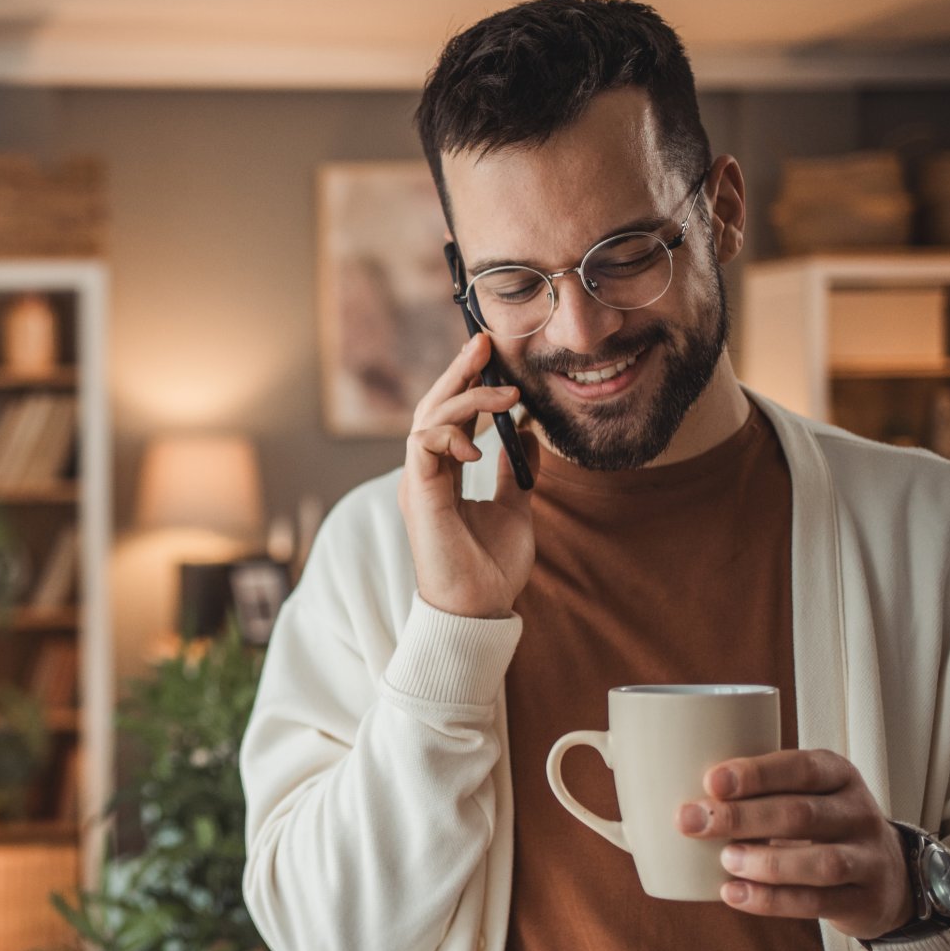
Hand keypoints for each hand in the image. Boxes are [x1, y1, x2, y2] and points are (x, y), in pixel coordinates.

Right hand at [397, 333, 537, 618]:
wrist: (479, 608)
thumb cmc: (491, 566)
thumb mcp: (516, 507)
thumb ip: (517, 472)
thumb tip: (530, 436)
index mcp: (443, 475)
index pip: (449, 417)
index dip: (467, 384)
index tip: (492, 357)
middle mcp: (426, 473)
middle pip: (433, 408)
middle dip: (458, 372)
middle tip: (484, 342)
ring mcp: (419, 482)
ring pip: (427, 419)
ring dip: (466, 399)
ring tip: (505, 395)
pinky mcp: (420, 493)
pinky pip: (422, 445)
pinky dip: (450, 434)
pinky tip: (481, 444)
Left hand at [677, 748, 913, 939]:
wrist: (887, 877)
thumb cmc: (818, 826)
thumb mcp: (800, 795)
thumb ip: (748, 792)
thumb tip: (653, 800)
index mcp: (838, 775)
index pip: (802, 767)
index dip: (756, 773)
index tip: (710, 781)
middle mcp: (858, 813)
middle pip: (802, 813)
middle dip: (742, 818)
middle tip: (692, 822)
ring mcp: (868, 859)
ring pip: (821, 862)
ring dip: (766, 863)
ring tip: (724, 861)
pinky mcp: (864, 901)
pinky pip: (818, 902)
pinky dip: (773, 901)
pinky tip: (735, 894)